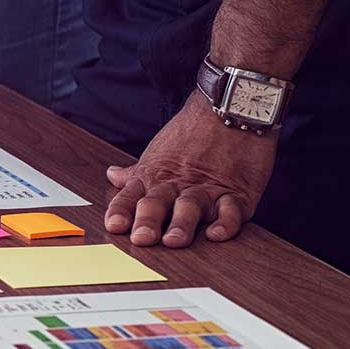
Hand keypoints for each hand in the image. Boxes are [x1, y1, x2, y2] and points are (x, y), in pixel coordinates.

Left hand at [103, 99, 276, 247]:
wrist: (230, 108)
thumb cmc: (192, 132)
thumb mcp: (159, 151)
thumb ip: (137, 171)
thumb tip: (113, 176)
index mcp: (154, 177)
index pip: (131, 196)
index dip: (122, 211)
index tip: (114, 226)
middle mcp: (176, 185)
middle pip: (157, 203)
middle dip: (148, 221)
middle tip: (141, 238)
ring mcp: (206, 188)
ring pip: (191, 207)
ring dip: (182, 224)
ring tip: (174, 240)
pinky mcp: (237, 192)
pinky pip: (231, 210)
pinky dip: (225, 223)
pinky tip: (217, 234)